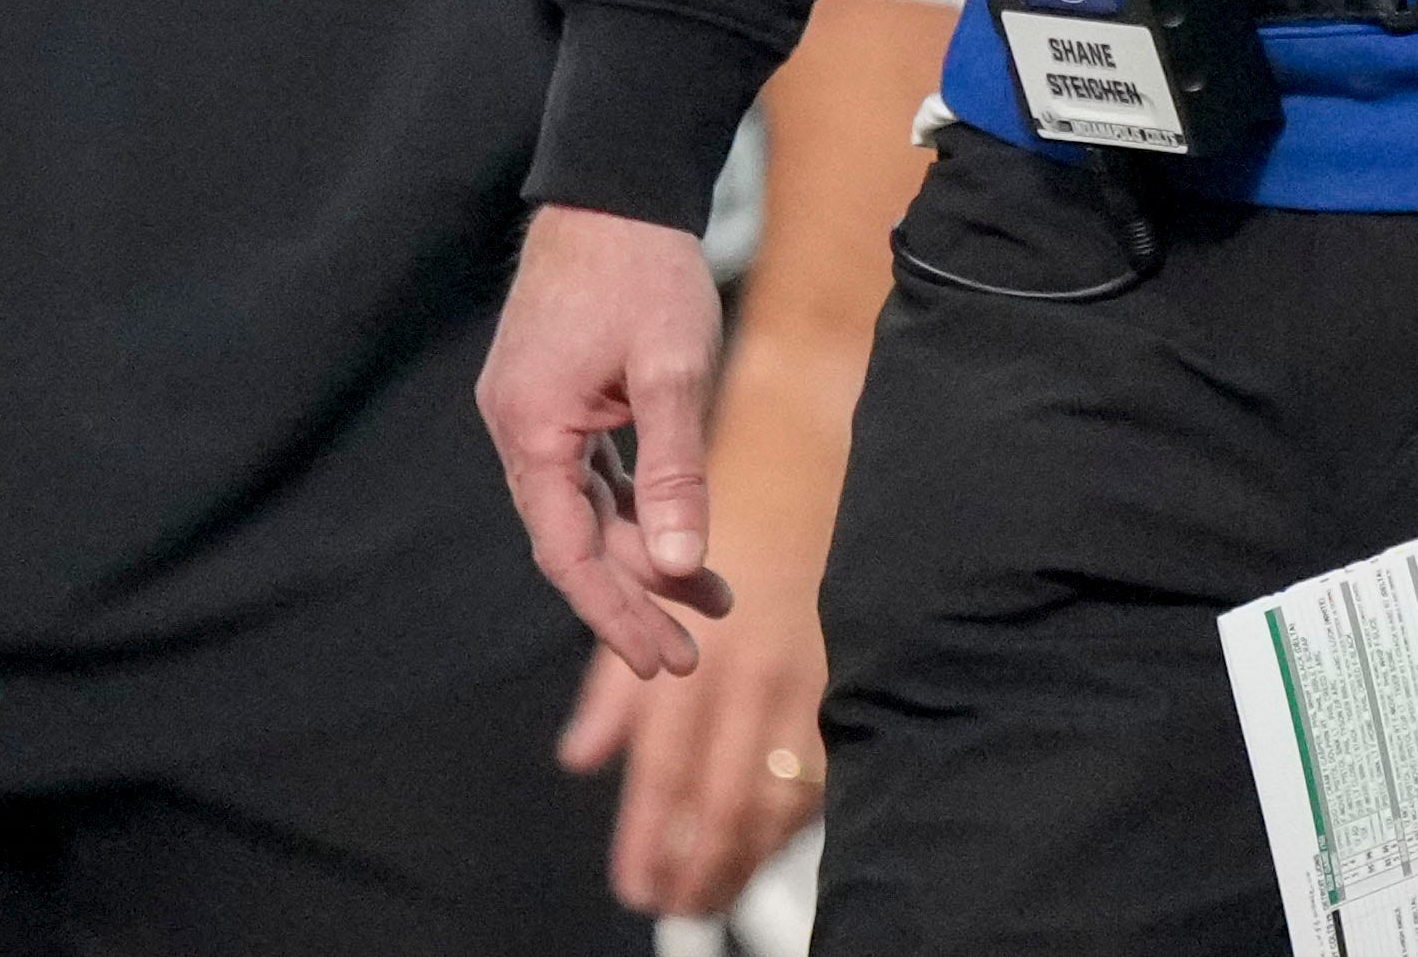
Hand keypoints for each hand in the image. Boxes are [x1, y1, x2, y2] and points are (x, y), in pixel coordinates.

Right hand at [478, 204, 737, 679]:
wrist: (617, 186)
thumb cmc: (646, 270)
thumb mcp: (674, 369)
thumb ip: (674, 469)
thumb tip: (684, 563)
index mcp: (531, 431)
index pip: (568, 554)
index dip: (615, 614)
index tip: (661, 661)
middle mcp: (519, 431)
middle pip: (575, 540)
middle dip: (636, 596)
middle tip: (691, 651)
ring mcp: (533, 414)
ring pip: (586, 510)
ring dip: (645, 552)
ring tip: (716, 599)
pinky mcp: (555, 398)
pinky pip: (591, 474)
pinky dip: (634, 506)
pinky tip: (677, 533)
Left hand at [558, 569, 829, 917]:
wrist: (790, 510)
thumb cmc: (705, 575)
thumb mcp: (641, 618)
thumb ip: (610, 695)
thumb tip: (578, 759)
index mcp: (694, 666)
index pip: (665, 775)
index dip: (650, 843)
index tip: (636, 889)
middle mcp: (750, 683)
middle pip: (725, 804)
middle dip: (700, 871)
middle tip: (677, 907)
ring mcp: (803, 692)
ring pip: (780, 804)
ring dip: (746, 862)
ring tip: (716, 897)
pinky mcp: (839, 695)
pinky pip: (819, 780)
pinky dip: (789, 827)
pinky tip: (762, 851)